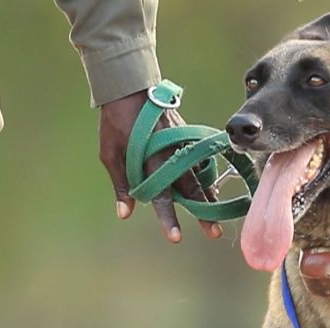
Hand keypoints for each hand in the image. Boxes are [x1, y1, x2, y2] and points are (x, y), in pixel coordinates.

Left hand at [99, 90, 221, 242]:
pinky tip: (211, 188)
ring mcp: (181, 144)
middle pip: (191, 189)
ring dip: (209, 195)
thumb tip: (124, 214)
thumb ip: (121, 184)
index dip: (167, 218)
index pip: (161, 195)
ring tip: (219, 212)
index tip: (176, 238)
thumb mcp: (110, 153)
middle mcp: (171, 154)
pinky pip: (199, 160)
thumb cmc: (116, 122)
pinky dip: (206, 175)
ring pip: (199, 175)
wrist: (131, 88)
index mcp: (150, 160)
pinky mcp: (186, 136)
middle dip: (204, 212)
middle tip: (214, 233)